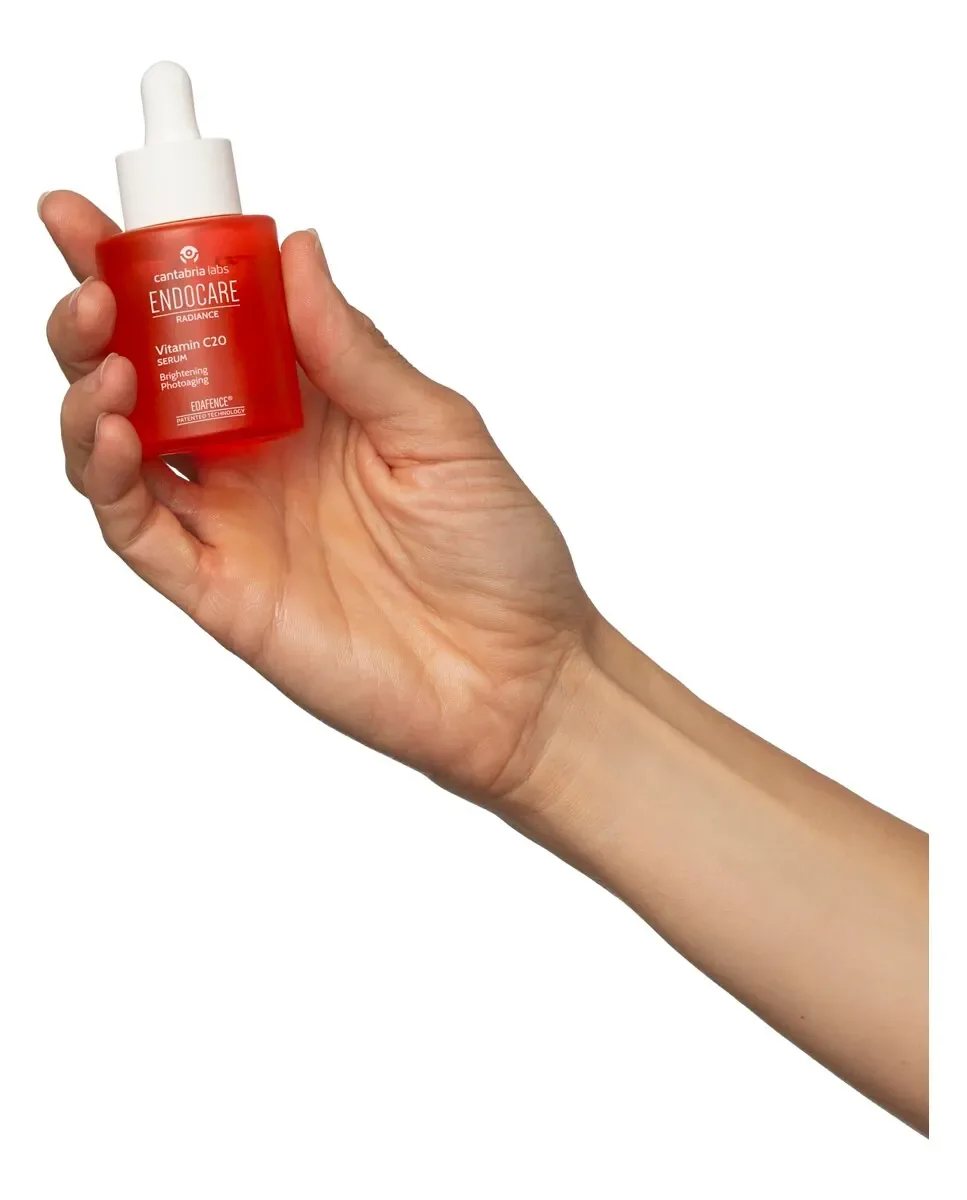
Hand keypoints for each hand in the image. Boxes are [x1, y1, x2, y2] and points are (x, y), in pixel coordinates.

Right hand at [41, 192, 593, 801]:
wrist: (517, 676)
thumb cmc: (497, 551)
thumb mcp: (439, 430)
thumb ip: (355, 351)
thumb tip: (296, 251)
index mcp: (310, 404)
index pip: (210, 321)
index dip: (145, 267)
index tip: (91, 214)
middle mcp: (258, 457)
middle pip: (147, 376)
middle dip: (98, 317)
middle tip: (88, 277)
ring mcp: (234, 524)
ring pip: (120, 449)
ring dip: (88, 390)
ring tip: (103, 344)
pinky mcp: (222, 590)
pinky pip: (139, 531)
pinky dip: (105, 478)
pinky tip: (115, 427)